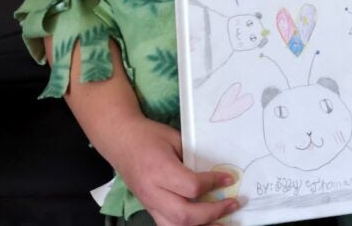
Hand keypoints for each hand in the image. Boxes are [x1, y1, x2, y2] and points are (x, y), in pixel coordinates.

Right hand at [115, 116, 238, 225]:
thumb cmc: (147, 135)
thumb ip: (192, 157)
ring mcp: (149, 204)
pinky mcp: (149, 208)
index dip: (214, 184)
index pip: (191, 186)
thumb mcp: (174, 138)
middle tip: (232, 203)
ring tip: (223, 222)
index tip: (230, 178)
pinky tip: (204, 222)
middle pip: (185, 216)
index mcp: (159, 170)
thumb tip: (214, 171)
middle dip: (213, 213)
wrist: (119, 140)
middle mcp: (152, 192)